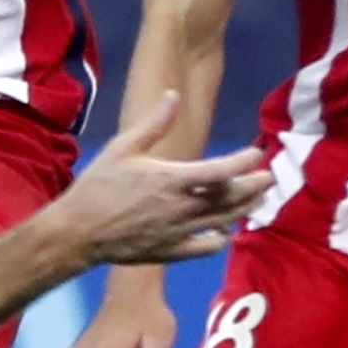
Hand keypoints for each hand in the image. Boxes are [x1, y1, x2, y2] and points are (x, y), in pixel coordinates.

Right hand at [50, 92, 265, 269]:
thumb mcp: (122, 148)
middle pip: (229, 198)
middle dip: (253, 187)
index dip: (243, 161)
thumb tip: (172, 95)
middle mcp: (181, 207)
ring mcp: (178, 232)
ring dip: (244, 209)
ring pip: (222, 221)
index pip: (220, 170)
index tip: (257, 153)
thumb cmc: (98, 185)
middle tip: (269, 177)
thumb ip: (154, 124)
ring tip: (259, 200)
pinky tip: (226, 232)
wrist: (78, 231)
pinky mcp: (171, 251)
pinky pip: (205, 247)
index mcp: (171, 179)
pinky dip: (220, 239)